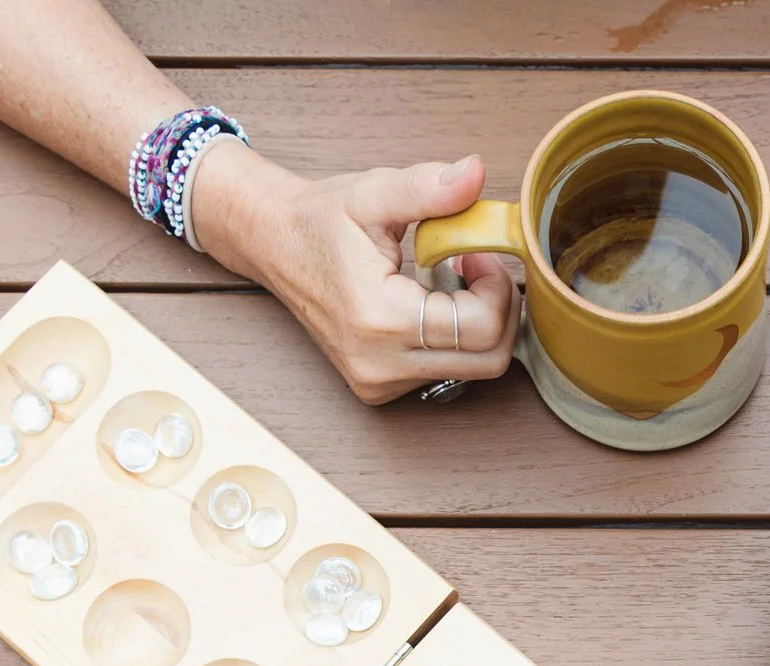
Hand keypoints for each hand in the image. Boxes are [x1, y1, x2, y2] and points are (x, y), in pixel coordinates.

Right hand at [194, 147, 518, 404]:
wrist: (272, 244)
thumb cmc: (319, 220)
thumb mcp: (373, 193)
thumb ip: (428, 188)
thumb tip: (475, 173)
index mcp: (380, 319)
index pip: (482, 328)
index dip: (497, 286)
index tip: (477, 252)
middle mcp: (380, 364)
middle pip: (488, 358)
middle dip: (497, 307)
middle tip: (473, 266)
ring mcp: (379, 383)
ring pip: (474, 369)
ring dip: (478, 323)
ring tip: (447, 280)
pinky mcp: (379, 388)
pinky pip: (447, 372)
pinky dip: (455, 339)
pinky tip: (429, 303)